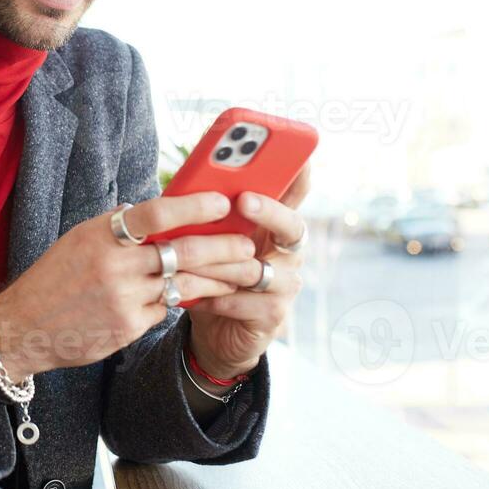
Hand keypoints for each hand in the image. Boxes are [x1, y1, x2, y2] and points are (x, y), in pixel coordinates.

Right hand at [0, 191, 254, 379]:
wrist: (23, 327)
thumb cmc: (55, 277)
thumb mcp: (79, 239)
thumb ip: (118, 227)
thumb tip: (157, 210)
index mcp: (102, 234)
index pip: (156, 214)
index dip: (194, 208)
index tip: (222, 203)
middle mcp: (114, 264)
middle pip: (182, 252)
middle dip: (223, 248)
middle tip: (249, 244)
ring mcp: (123, 298)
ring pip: (183, 284)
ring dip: (217, 279)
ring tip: (241, 273)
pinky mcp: (128, 326)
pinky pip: (166, 309)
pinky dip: (181, 301)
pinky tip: (200, 296)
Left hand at [184, 163, 311, 378]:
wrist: (213, 331)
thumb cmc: (210, 274)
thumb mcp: (208, 240)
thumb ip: (209, 216)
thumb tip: (189, 184)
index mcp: (273, 227)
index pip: (295, 195)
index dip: (300, 176)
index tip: (297, 157)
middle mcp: (288, 253)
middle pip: (292, 226)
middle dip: (268, 210)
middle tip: (244, 200)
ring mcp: (285, 284)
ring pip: (256, 267)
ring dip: (219, 262)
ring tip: (188, 258)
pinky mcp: (274, 314)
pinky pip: (245, 301)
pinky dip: (215, 296)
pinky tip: (192, 294)